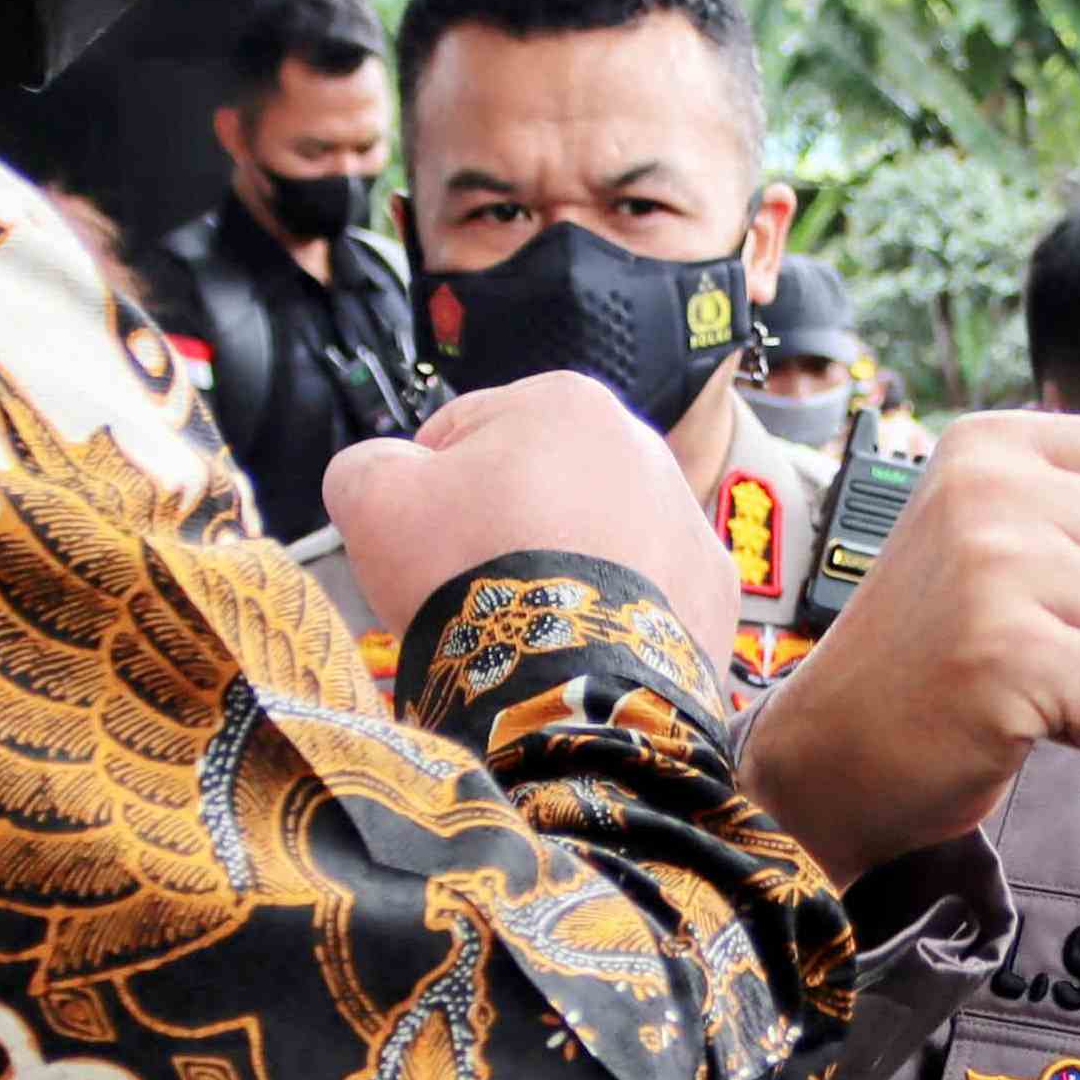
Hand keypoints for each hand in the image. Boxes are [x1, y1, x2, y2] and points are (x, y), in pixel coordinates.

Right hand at [326, 374, 737, 685]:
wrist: (559, 679)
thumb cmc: (465, 572)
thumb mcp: (371, 497)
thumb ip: (366, 464)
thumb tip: (382, 471)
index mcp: (562, 400)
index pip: (467, 434)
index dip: (428, 492)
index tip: (422, 545)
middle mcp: (643, 444)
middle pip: (540, 485)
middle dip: (503, 527)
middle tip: (471, 589)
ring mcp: (688, 519)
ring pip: (598, 538)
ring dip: (563, 569)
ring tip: (528, 626)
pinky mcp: (713, 592)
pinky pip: (647, 596)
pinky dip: (615, 617)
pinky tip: (581, 646)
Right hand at [733, 411, 1079, 885]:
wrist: (832, 753)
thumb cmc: (930, 653)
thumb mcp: (1003, 544)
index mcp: (993, 444)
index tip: (1063, 582)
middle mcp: (990, 489)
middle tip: (1036, 641)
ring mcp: (995, 569)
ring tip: (1029, 677)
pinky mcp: (1007, 655)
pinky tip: (1021, 716)